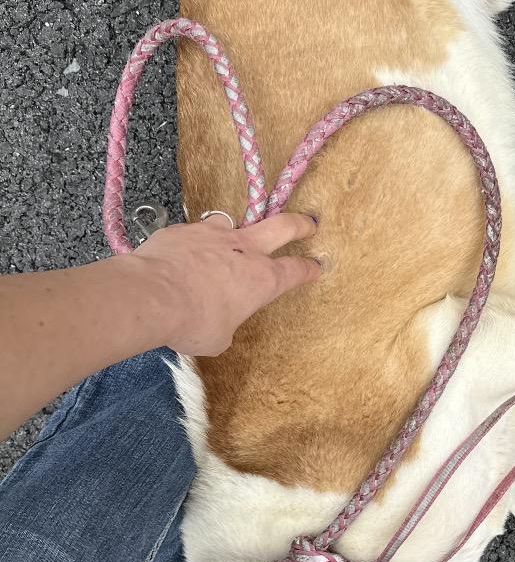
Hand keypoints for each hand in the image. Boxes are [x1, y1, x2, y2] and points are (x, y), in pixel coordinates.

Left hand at [126, 212, 321, 355]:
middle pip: (282, 226)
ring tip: (226, 243)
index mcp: (262, 280)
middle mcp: (244, 250)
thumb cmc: (192, 323)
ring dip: (234, 233)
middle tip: (309, 223)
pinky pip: (196, 232)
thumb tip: (217, 324)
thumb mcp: (217, 338)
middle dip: (300, 224)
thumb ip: (225, 325)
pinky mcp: (184, 229)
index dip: (309, 269)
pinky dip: (195, 242)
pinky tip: (184, 254)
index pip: (296, 271)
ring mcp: (214, 234)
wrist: (150, 296)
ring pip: (234, 223)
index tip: (317, 266)